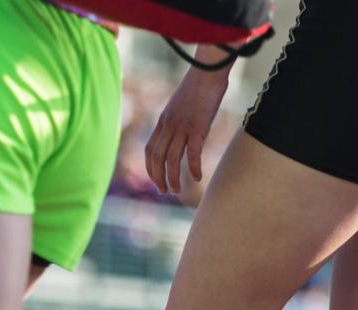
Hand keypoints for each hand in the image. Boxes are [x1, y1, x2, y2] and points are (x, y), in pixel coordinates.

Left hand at [145, 66, 230, 194]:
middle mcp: (169, 126)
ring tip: (176, 190)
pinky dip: (194, 167)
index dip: (150, 168)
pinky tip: (197, 178)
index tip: (156, 180)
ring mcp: (182, 126)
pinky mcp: (198, 126)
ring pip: (172, 159)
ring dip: (172, 178)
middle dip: (157, 178)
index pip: (149, 150)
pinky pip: (193, 153)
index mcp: (163, 121)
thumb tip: (180, 131)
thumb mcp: (181, 105)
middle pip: (157, 158)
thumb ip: (177, 119)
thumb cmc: (198, 85)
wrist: (208, 70)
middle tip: (164, 191)